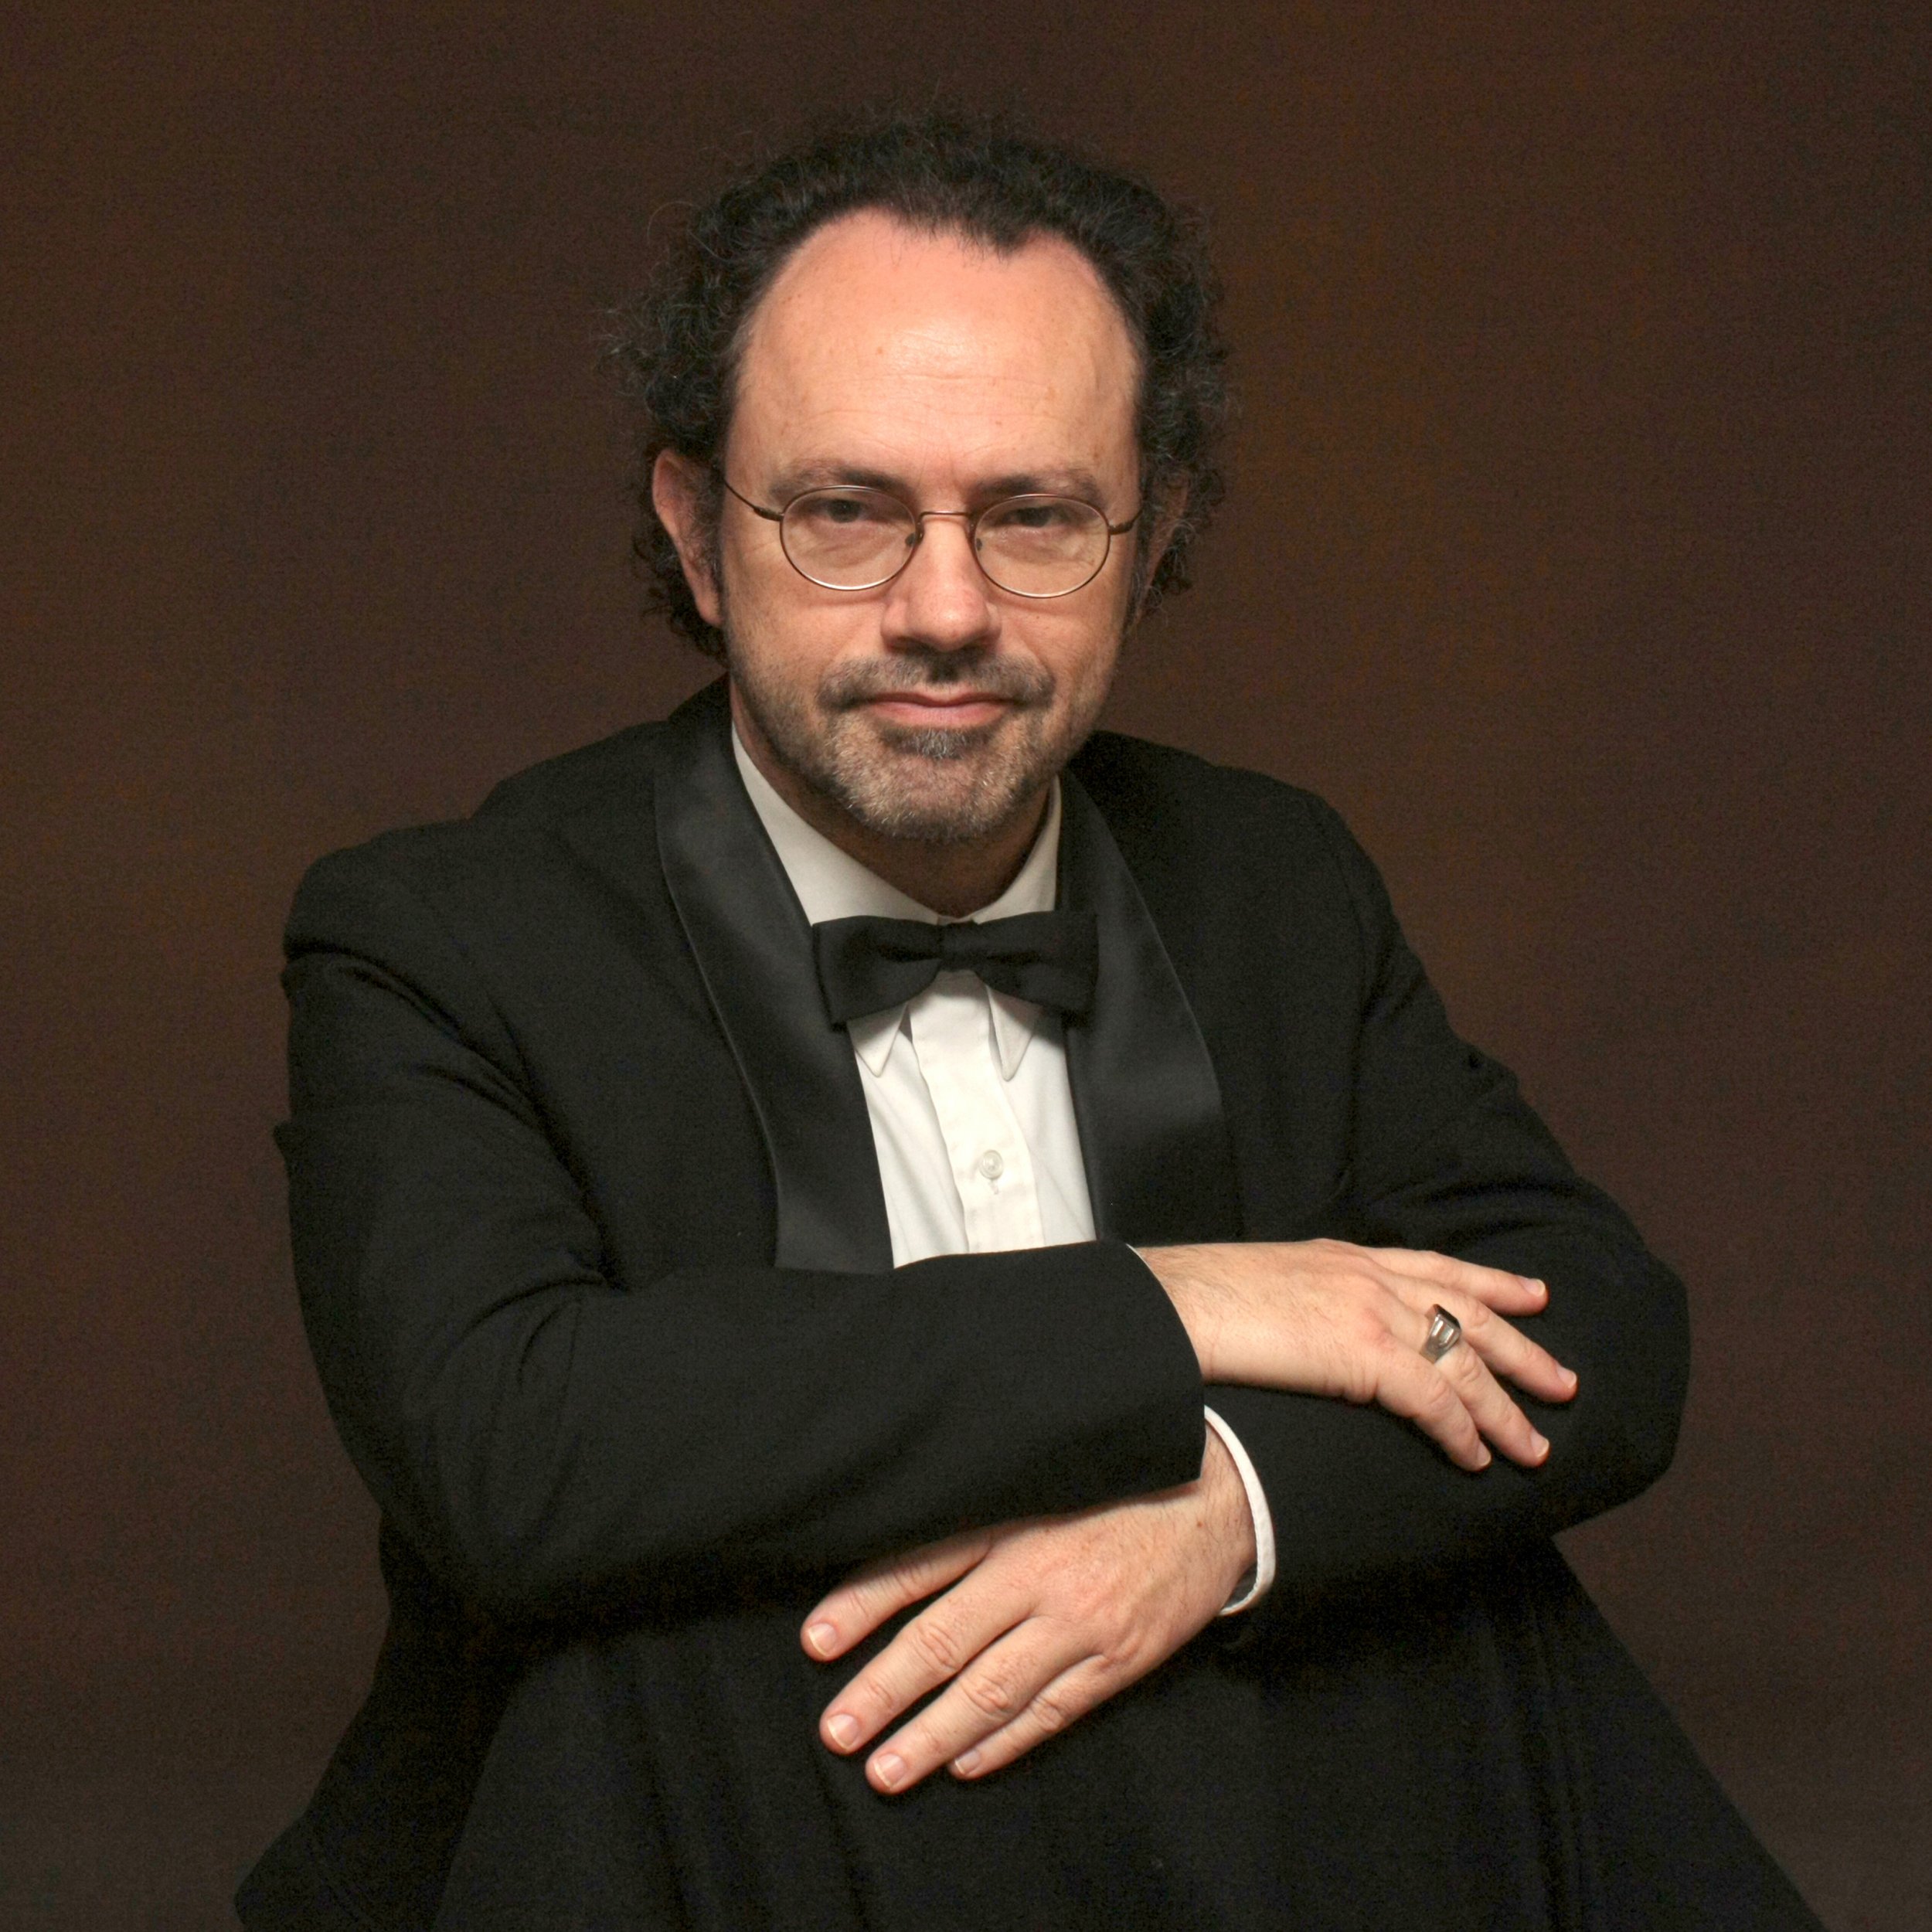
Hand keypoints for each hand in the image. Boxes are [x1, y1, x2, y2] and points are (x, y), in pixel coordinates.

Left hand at [801, 1430, 1254, 1793]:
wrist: (1219, 1494)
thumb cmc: (1115, 1479)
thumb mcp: (1040, 1472)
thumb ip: (977, 1501)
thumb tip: (898, 1524)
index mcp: (1012, 1516)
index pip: (918, 1563)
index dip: (862, 1605)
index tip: (816, 1641)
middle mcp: (1038, 1571)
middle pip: (943, 1640)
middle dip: (881, 1691)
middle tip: (836, 1731)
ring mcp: (1081, 1622)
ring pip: (991, 1691)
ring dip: (931, 1736)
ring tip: (884, 1768)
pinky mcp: (1119, 1658)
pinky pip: (1051, 1712)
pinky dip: (1003, 1743)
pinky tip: (964, 1764)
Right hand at [1139, 1239, 1576, 1470]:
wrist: (1174, 1306)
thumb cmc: (1197, 1301)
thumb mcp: (1265, 1283)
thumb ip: (1304, 1298)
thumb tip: (1306, 1327)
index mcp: (1345, 1256)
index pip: (1437, 1266)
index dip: (1491, 1281)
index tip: (1533, 1295)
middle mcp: (1369, 1276)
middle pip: (1471, 1310)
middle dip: (1524, 1349)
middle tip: (1565, 1380)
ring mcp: (1372, 1311)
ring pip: (1466, 1361)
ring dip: (1506, 1409)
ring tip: (1536, 1445)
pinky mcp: (1366, 1353)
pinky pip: (1436, 1400)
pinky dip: (1464, 1431)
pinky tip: (1479, 1458)